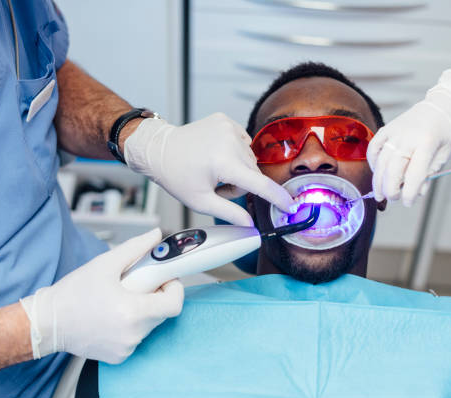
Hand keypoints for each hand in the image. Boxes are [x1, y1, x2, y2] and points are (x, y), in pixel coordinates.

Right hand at [20, 229, 183, 363]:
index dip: (173, 287)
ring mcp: (126, 348)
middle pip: (162, 312)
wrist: (46, 323)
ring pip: (149, 324)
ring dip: (143, 309)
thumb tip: (155, 236)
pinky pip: (136, 336)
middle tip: (138, 282)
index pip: (174, 304)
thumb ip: (135, 248)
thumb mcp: (105, 264)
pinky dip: (131, 324)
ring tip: (121, 297)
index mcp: (132, 312)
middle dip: (155, 294)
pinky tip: (113, 314)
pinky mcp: (119, 356)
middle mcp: (132, 334)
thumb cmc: (72, 294)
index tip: (164, 277)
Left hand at [123, 112, 294, 225]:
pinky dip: (234, 152)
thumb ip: (229, 213)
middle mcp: (229, 142)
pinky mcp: (225, 120)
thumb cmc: (176, 175)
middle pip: (252, 173)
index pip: (259, 184)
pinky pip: (242, 142)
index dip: (277, 198)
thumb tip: (250, 225)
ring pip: (248, 159)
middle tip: (217, 186)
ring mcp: (228, 127)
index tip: (291, 205)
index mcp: (223, 163)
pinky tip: (216, 154)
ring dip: (238, 169)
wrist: (159, 149)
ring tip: (214, 169)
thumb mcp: (201, 201)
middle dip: (240, 184)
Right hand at [367, 65, 450, 206]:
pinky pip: (374, 148)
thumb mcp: (444, 155)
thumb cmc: (446, 132)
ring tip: (380, 194)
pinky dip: (372, 162)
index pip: (414, 174)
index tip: (408, 202)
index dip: (410, 192)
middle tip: (392, 199)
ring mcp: (395, 132)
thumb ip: (429, 174)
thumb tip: (415, 192)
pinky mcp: (387, 129)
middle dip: (390, 188)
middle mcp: (408, 137)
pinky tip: (377, 172)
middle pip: (393, 169)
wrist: (443, 105)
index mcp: (427, 143)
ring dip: (378, 181)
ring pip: (380, 161)